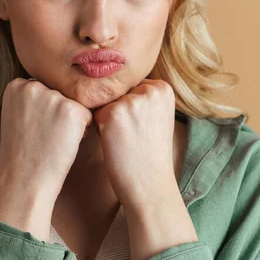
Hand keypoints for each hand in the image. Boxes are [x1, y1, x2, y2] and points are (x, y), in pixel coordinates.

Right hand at [0, 77, 92, 201]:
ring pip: (74, 105)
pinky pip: (87, 117)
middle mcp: (33, 86)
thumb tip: (54, 89)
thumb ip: (31, 98)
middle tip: (43, 137)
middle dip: (58, 115)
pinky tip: (64, 144)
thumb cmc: (22, 155)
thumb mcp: (16, 117)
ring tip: (52, 141)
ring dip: (70, 123)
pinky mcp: (72, 110)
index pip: (44, 89)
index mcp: (16, 86)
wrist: (25, 181)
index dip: (43, 112)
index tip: (32, 130)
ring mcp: (53, 97)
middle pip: (60, 95)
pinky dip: (81, 132)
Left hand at [92, 78, 176, 208]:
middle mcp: (150, 90)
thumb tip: (111, 76)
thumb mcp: (157, 116)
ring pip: (106, 103)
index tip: (143, 128)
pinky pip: (95, 114)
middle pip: (118, 93)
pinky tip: (116, 143)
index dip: (131, 109)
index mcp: (163, 88)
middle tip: (134, 136)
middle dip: (119, 112)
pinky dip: (100, 129)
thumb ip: (143, 96)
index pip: (132, 87)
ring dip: (108, 120)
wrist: (150, 183)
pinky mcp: (113, 113)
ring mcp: (131, 100)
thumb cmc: (149, 152)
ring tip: (125, 140)